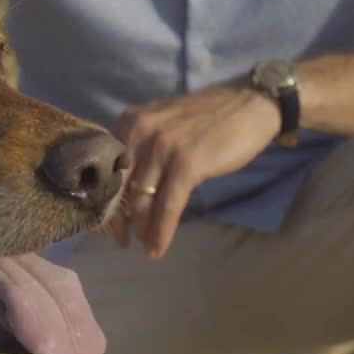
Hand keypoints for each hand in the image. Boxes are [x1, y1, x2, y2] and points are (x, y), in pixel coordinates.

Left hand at [110, 82, 281, 258]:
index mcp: (129, 122)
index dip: (104, 199)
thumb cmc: (207, 118)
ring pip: (142, 200)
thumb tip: (124, 185)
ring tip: (144, 247)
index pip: (106, 168)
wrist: (250, 104)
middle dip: (118, 219)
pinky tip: (158, 249)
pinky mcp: (187, 163)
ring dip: (142, 230)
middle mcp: (139, 131)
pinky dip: (161, 232)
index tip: (106, 220)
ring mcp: (162, 146)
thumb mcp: (161, 124)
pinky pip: (167, 206)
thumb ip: (139, 147)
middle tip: (121, 240)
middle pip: (119, 186)